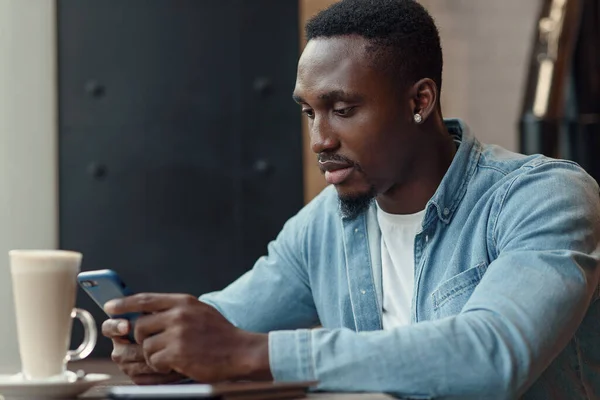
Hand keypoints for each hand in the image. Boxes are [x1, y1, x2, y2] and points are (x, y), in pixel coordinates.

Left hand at [104, 293, 271, 382]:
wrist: (240, 351)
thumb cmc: (219, 334)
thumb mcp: (199, 312)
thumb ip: (175, 310)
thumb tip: (146, 314)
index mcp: (183, 301)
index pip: (145, 299)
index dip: (124, 303)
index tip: (110, 307)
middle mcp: (179, 314)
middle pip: (140, 325)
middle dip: (142, 338)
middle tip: (155, 344)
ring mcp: (178, 334)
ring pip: (145, 346)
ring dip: (154, 354)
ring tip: (173, 355)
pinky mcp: (177, 353)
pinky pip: (154, 361)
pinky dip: (161, 365)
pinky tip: (176, 363)